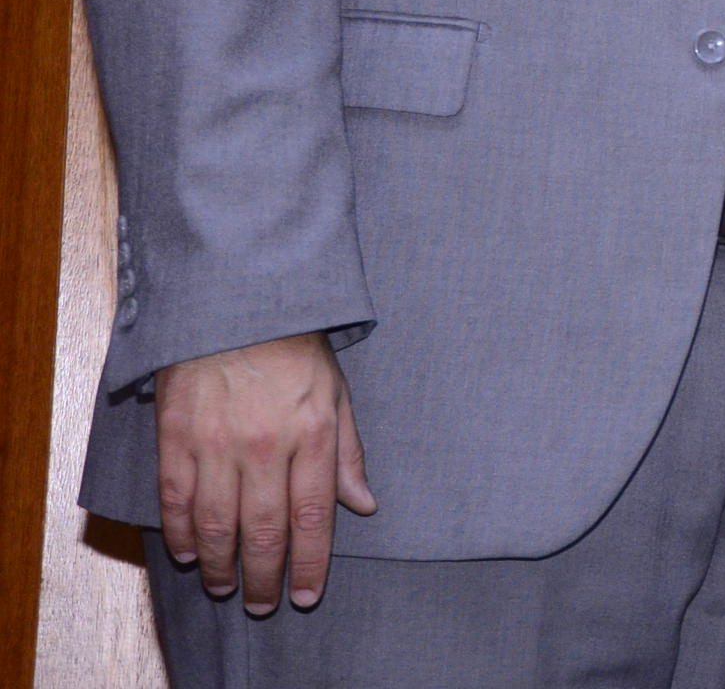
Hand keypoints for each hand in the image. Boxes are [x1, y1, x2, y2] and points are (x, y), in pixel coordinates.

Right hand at [154, 331, 377, 612]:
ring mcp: (217, 443)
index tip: (307, 595)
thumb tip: (364, 505)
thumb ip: (348, 454)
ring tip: (225, 586)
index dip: (310, 564)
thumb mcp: (337, 394)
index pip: (314, 517)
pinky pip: (176, 499)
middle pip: (263, 531)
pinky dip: (181, 532)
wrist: (236, 304)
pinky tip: (190, 552)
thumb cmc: (295, 349)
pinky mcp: (177, 436)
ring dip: (220, 565)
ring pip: (216, 524)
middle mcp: (265, 445)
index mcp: (312, 434)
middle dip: (263, 577)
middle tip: (261, 604)